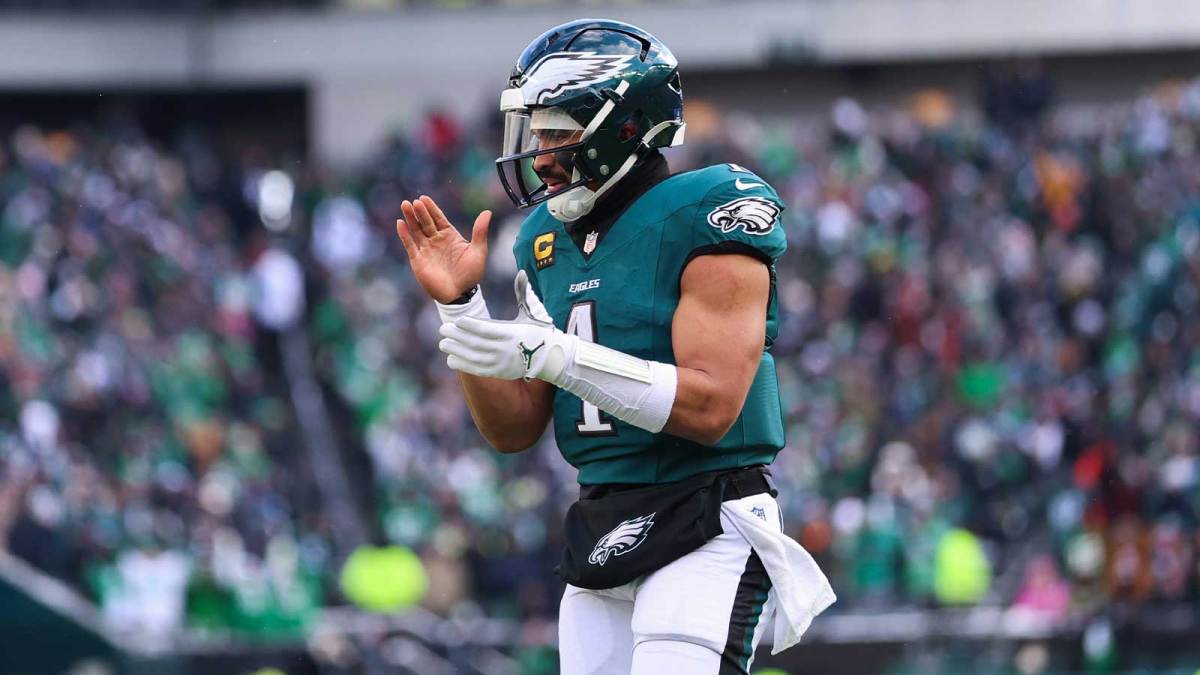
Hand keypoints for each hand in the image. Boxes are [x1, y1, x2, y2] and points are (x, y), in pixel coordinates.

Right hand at [395, 195, 490, 303]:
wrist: (459, 294)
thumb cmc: (470, 274)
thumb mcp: (478, 251)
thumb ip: (480, 232)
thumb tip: (487, 212)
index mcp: (450, 237)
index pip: (438, 219)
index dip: (431, 209)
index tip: (424, 198)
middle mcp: (436, 241)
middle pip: (426, 222)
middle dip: (420, 212)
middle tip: (414, 201)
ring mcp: (426, 250)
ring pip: (416, 231)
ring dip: (410, 219)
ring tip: (405, 205)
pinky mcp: (418, 260)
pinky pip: (410, 245)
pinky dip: (405, 235)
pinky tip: (400, 223)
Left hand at [438, 271, 572, 380]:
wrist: (550, 358)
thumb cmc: (540, 331)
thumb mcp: (534, 312)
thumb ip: (524, 293)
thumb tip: (521, 273)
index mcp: (512, 332)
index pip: (487, 329)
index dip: (471, 325)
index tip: (458, 320)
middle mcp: (505, 349)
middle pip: (476, 343)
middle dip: (457, 336)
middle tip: (443, 329)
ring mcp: (502, 363)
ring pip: (474, 357)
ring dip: (457, 350)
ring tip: (443, 343)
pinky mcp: (499, 372)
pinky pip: (478, 370)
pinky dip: (463, 365)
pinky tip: (451, 359)